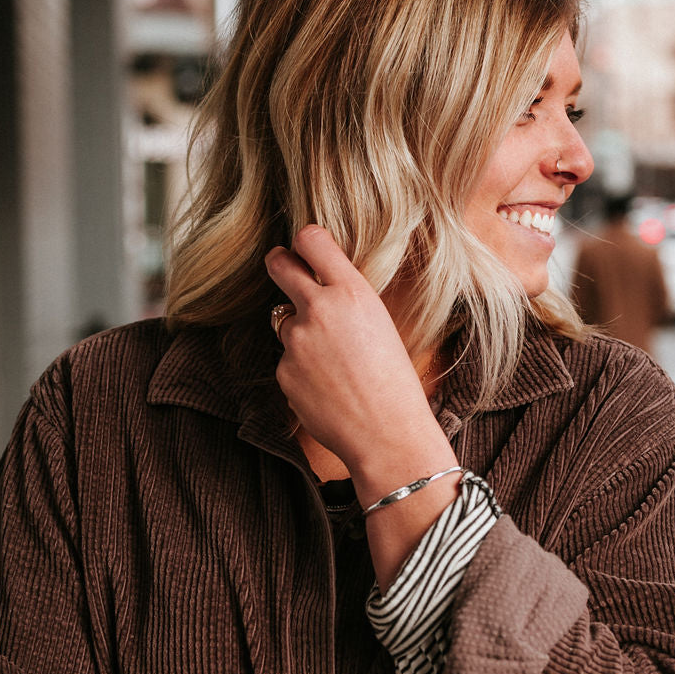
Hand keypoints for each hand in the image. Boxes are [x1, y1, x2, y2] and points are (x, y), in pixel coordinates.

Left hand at [264, 227, 442, 479]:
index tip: (303, 245)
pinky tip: (328, 389)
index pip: (311, 240)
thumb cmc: (395, 382)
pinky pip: (288, 361)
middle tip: (280, 263)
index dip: (305, 240)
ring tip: (335, 364)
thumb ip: (347, 302)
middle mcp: (318, 309)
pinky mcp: (283, 371)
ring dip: (301, 335)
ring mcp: (296, 341)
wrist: (386, 433)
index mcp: (351, 292)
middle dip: (279, 262)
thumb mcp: (380, 325)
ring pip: (287, 323)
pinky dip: (301, 371)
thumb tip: (321, 289)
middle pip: (279, 265)